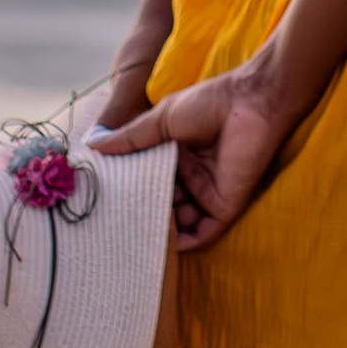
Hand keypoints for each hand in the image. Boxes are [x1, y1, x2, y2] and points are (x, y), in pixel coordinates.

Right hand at [89, 46, 299, 252]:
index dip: (131, 192)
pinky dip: (185, 242)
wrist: (252, 101)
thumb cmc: (210, 102)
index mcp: (176, 154)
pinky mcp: (225, 206)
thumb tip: (93, 146)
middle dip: (144, 215)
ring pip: (180, 221)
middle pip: (163, 204)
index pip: (149, 181)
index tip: (105, 204)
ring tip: (136, 239)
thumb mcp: (163, 120)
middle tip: (116, 229)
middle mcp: (190, 176)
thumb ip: (132, 137)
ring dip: (162, 231)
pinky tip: (166, 245)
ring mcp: (207, 192)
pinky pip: (203, 232)